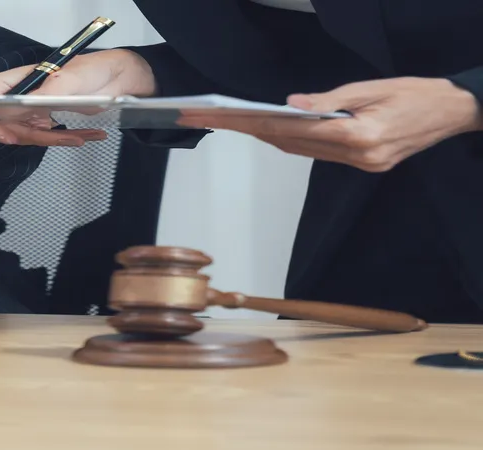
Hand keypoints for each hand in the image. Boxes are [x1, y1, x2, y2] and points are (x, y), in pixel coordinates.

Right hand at [0, 49, 155, 145]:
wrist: (120, 77)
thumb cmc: (95, 69)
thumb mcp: (71, 80)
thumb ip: (46, 93)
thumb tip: (23, 105)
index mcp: (19, 78)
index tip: (2, 133)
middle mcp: (19, 94)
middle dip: (23, 135)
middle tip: (50, 136)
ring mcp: (30, 108)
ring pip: (23, 134)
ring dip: (50, 139)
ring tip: (78, 137)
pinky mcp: (44, 120)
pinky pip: (43, 137)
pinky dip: (62, 139)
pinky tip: (85, 136)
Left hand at [176, 77, 482, 171]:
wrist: (455, 112)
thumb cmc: (417, 93)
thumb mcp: (372, 88)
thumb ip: (329, 100)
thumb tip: (290, 105)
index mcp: (361, 136)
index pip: (297, 130)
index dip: (258, 123)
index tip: (227, 118)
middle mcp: (360, 157)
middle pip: (294, 145)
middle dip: (253, 131)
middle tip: (217, 120)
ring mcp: (364, 165)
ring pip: (304, 152)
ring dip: (270, 138)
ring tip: (236, 125)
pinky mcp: (367, 166)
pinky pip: (321, 155)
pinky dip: (296, 143)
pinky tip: (274, 133)